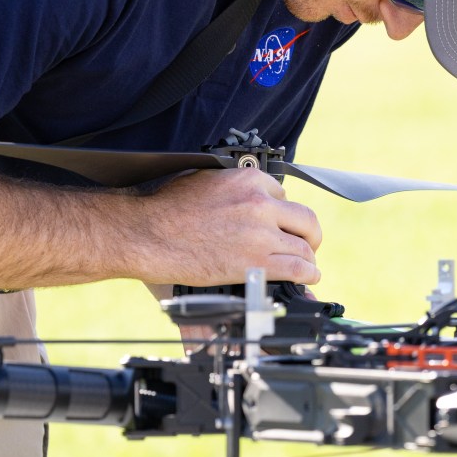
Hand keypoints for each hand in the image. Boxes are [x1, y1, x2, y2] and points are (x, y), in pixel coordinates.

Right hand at [139, 167, 322, 286]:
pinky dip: (309, 274)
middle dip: (308, 233)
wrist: (147, 234)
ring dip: (308, 256)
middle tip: (306, 243)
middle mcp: (260, 203)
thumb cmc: (166, 207)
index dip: (281, 212)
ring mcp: (261, 233)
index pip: (283, 194)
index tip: (279, 224)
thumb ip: (231, 185)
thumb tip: (242, 193)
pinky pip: (298, 268)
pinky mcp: (257, 262)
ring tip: (306, 265)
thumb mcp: (205, 178)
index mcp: (249, 179)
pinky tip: (309, 277)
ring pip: (304, 245)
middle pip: (304, 218)